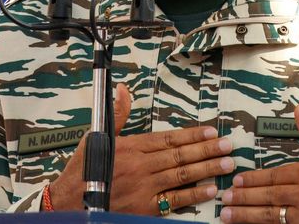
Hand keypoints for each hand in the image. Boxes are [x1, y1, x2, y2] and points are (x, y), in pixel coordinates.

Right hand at [48, 83, 233, 214]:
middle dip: (207, 150)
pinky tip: (210, 190)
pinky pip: (174, 200)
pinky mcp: (145, 208)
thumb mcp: (97, 138)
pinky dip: (193, 195)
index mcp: (131, 147)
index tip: (210, 131)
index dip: (192, 135)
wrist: (70, 204)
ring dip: (207, 169)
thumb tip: (125, 90)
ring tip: (227, 164)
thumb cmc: (84, 171)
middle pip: (180, 155)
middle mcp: (140, 166)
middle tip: (228, 145)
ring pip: (182, 175)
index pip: (168, 138)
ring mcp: (144, 188)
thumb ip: (118, 114)